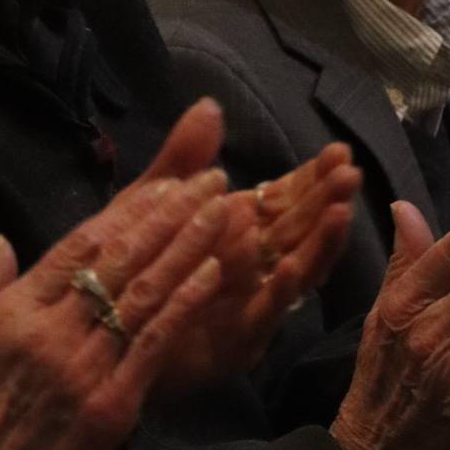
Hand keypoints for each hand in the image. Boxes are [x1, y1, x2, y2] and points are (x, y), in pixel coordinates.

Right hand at [0, 163, 228, 449]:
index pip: (77, 244)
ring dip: (189, 245)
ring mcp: (81, 368)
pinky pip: (155, 342)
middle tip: (210, 178)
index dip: (127, 209)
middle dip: (170, 213)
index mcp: (7, 314)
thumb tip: (4, 241)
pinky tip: (216, 271)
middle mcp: (47, 332)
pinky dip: (187, 302)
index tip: (165, 183)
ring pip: (144, 292)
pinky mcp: (110, 405)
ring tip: (224, 208)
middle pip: (119, 258)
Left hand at [127, 101, 358, 394]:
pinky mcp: (234, 343)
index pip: (287, 202)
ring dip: (319, 244)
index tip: (337, 151)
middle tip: (351, 173)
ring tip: (340, 213)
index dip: (312, 178)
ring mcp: (248, 307)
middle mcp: (252, 269)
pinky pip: (261, 316)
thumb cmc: (128, 268)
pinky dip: (277, 292)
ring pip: (295, 273)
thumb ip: (184, 159)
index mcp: (238, 234)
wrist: (98, 334)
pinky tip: (286, 266)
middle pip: (300, 233)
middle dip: (327, 204)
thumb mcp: (152, 202)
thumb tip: (211, 106)